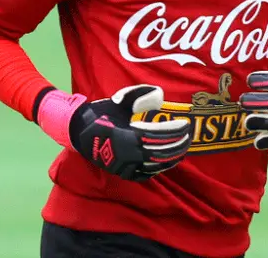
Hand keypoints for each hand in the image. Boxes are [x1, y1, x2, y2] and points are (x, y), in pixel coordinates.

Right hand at [37, 85, 191, 181]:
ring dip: (172, 156)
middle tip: (188, 136)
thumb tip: (161, 96)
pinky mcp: (123, 173)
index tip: (185, 124)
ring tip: (183, 147)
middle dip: (177, 144)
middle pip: (160, 151)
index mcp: (125, 135)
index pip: (156, 134)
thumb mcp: (119, 100)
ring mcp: (125, 166)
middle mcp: (126, 153)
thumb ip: (140, 94)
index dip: (173, 130)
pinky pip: (147, 173)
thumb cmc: (101, 114)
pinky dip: (160, 167)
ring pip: (155, 164)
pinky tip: (169, 159)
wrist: (79, 132)